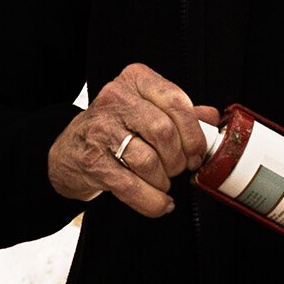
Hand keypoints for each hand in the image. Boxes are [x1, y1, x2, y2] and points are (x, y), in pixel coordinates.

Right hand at [47, 63, 219, 218]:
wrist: (71, 150)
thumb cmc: (114, 128)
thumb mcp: (147, 110)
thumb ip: (180, 113)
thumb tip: (211, 119)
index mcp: (135, 80)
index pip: (175, 101)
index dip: (193, 132)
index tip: (196, 151)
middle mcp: (115, 99)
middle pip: (163, 131)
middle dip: (178, 159)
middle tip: (178, 168)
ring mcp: (100, 129)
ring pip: (148, 160)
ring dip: (163, 180)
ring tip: (161, 182)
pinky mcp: (92, 160)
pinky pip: (130, 185)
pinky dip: (151, 200)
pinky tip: (159, 202)